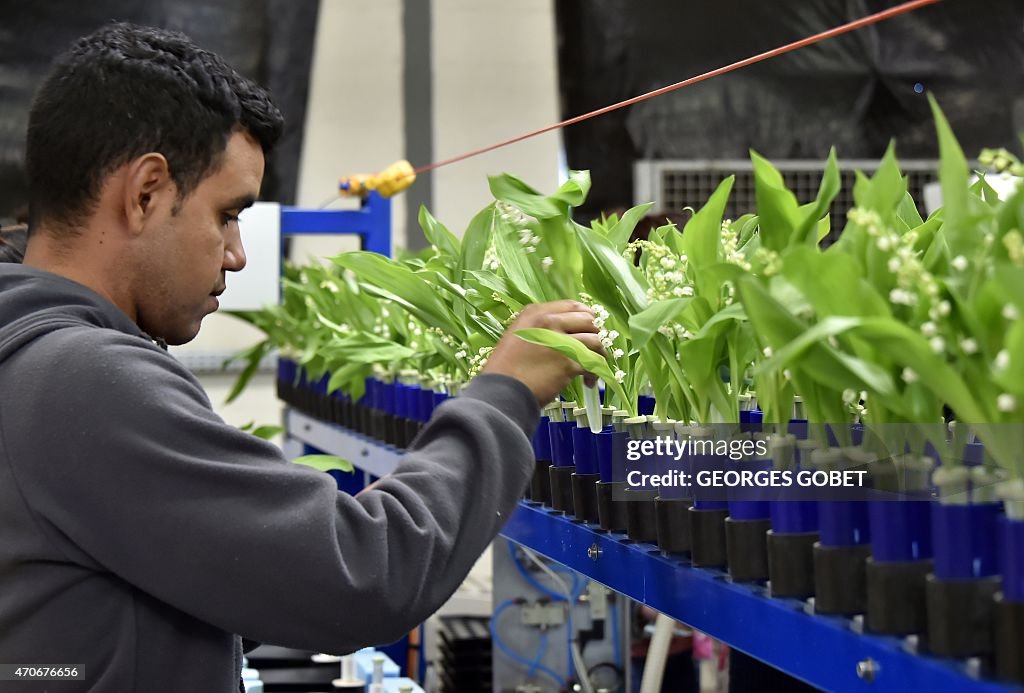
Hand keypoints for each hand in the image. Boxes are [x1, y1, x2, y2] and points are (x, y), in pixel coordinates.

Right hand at [483, 300, 603, 404]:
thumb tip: (565, 332)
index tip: (588, 329)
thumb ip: (540, 329)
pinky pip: (594, 362)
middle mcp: (549, 321)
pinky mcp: (569, 363)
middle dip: (596, 334)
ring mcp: (561, 341)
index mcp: (536, 312)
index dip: (586, 317)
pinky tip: (588, 382)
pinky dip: (595, 372)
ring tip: (592, 368)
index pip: (573, 306)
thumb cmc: (505, 368)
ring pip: (595, 341)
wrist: (502, 391)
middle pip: (588, 320)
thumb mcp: (518, 336)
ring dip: (599, 354)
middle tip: (594, 348)